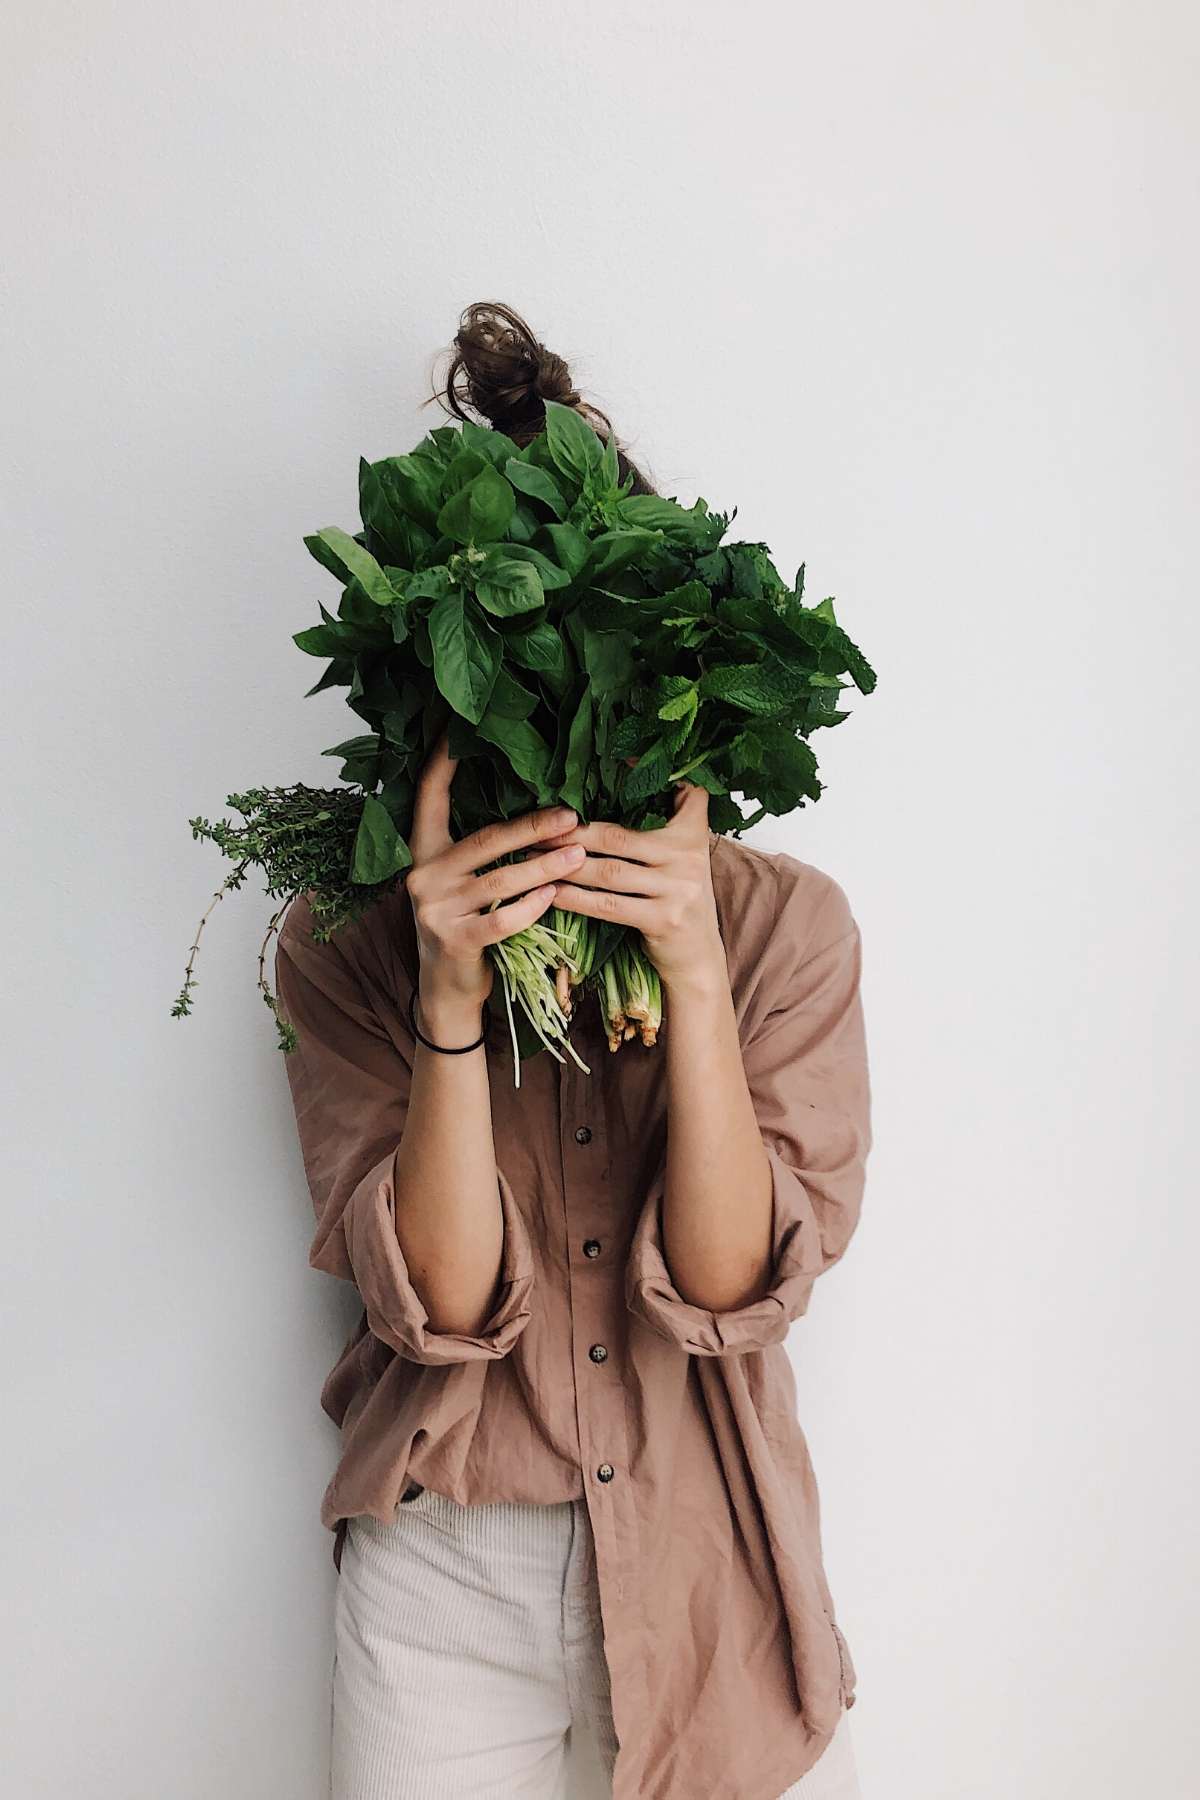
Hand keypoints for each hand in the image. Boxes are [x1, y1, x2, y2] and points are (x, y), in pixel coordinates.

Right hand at [406, 730, 587, 1014]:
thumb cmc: (466, 925)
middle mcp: (423, 875)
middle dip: (533, 826)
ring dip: (545, 867)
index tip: (458, 730)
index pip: (428, 797)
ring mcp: (435, 909)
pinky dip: (532, 907)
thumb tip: (536, 812)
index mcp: (424, 852)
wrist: (446, 990)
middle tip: (572, 815)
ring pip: (501, 880)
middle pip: (485, 839)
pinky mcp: (454, 941)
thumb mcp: (462, 883)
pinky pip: (502, 919)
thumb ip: (481, 851)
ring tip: (579, 855)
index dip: (442, 763)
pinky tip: (555, 896)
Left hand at [539, 781, 724, 991]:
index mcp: (692, 833)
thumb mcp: (683, 856)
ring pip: (609, 871)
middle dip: (572, 832)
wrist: (698, 957)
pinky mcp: (663, 920)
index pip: (681, 793)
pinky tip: (552, 891)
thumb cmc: (677, 898)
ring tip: (533, 857)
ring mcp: (678, 890)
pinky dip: (576, 898)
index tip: (614, 758)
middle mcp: (688, 857)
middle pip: (618, 837)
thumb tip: (620, 777)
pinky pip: (609, 905)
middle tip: (537, 826)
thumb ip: (664, 823)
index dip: (647, 776)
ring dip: (566, 864)